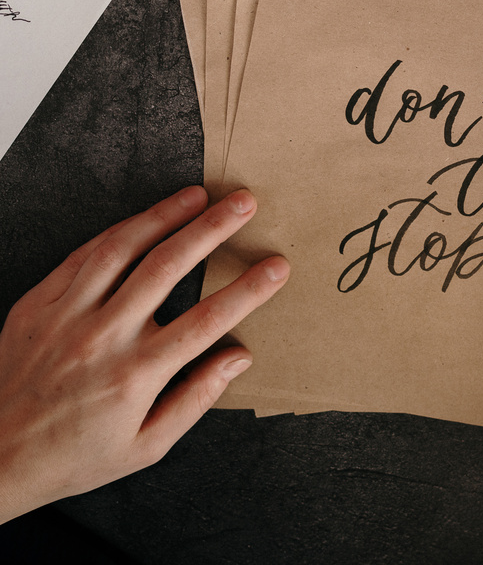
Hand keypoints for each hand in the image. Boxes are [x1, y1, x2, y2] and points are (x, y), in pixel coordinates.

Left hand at [0, 186, 286, 522]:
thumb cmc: (75, 455)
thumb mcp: (146, 446)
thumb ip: (196, 398)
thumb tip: (238, 358)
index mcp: (136, 374)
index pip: (208, 319)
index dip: (249, 289)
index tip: (277, 266)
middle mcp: (102, 337)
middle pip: (167, 268)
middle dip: (211, 229)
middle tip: (242, 203)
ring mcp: (65, 317)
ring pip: (120, 250)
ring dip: (163, 216)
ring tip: (196, 195)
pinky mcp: (36, 306)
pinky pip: (81, 257)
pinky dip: (116, 233)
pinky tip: (142, 219)